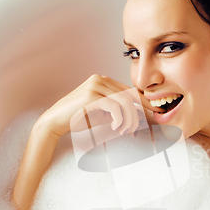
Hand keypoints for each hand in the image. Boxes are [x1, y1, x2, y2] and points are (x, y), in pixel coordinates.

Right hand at [37, 74, 163, 139]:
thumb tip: (138, 115)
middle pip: (130, 95)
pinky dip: (120, 119)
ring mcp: (95, 85)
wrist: (55, 121)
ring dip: (129, 119)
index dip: (143, 102)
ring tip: (125, 131)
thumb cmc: (78, 118)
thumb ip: (118, 110)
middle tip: (136, 129)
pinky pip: (115, 107)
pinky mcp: (91, 95)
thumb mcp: (102, 112)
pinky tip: (116, 127)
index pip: (129, 90)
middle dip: (137, 114)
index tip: (153, 113)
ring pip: (125, 102)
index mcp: (103, 80)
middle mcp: (100, 79)